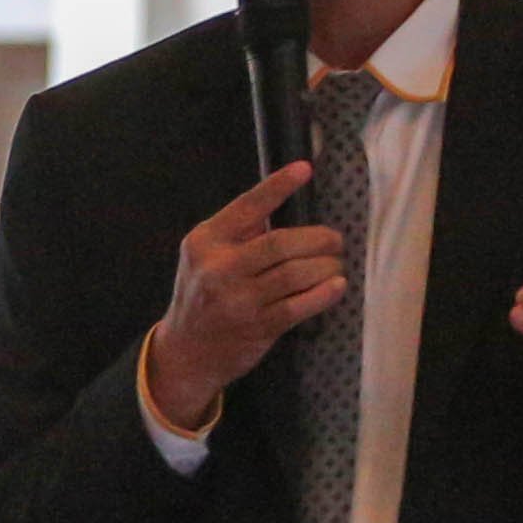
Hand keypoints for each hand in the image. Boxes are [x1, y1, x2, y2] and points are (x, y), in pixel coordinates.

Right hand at [144, 163, 343, 431]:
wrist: (186, 352)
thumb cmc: (203, 295)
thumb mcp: (204, 257)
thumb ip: (237, 234)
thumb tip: (289, 208)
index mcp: (206, 242)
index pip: (247, 207)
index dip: (277, 187)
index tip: (305, 169)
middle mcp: (218, 269)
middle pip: (280, 243)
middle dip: (318, 239)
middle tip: (335, 240)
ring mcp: (237, 301)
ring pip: (294, 274)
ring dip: (325, 266)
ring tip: (335, 264)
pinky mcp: (257, 327)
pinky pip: (299, 305)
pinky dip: (323, 293)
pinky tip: (336, 285)